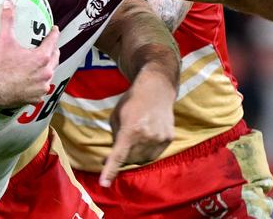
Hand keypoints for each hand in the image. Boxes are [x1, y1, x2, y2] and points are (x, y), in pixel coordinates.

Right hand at [0, 0, 59, 107]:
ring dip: (48, 68)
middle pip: (55, 58)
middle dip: (53, 50)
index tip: (54, 29)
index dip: (54, 33)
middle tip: (50, 45)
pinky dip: (40, 84)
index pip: (53, 41)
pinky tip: (35, 82)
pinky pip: (41, 89)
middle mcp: (46, 73)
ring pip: (50, 74)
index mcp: (42, 57)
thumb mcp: (5, 39)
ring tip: (43, 63)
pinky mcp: (36, 98)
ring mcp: (42, 87)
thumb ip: (8, 20)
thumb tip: (8, 2)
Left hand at [99, 71, 174, 186]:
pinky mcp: (169, 138)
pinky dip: (146, 151)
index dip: (110, 170)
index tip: (104, 184)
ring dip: (134, 155)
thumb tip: (115, 155)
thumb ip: (115, 136)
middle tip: (111, 156)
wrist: (156, 89)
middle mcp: (147, 136)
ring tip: (131, 142)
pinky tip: (144, 139)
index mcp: (130, 130)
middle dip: (120, 160)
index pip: (119, 156)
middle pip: (130, 160)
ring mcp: (160, 138)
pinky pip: (154, 153)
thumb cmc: (131, 101)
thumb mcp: (116, 116)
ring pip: (143, 159)